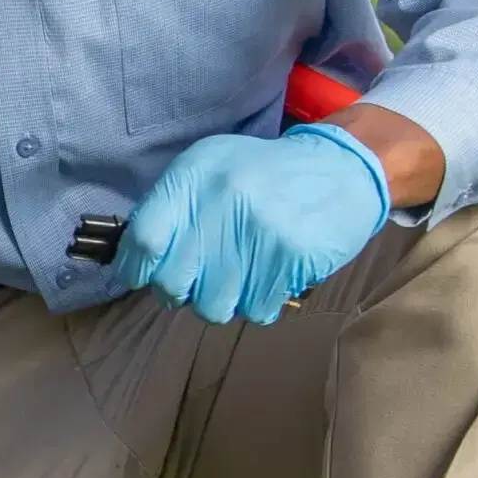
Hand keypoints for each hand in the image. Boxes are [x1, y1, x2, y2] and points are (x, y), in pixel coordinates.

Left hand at [113, 124, 390, 326]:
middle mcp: (224, 199)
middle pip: (173, 283)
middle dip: (179, 293)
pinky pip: (255, 310)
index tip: (144, 276)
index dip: (136, 268)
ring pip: (213, 306)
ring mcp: (260, 230)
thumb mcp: (212, 167)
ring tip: (239, 275)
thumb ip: (172, 205)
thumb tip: (134, 256)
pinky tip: (269, 275)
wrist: (344, 167)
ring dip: (223, 300)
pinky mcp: (292, 257)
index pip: (144, 238)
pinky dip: (259, 303)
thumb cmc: (265, 175)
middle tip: (197, 282)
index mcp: (196, 174)